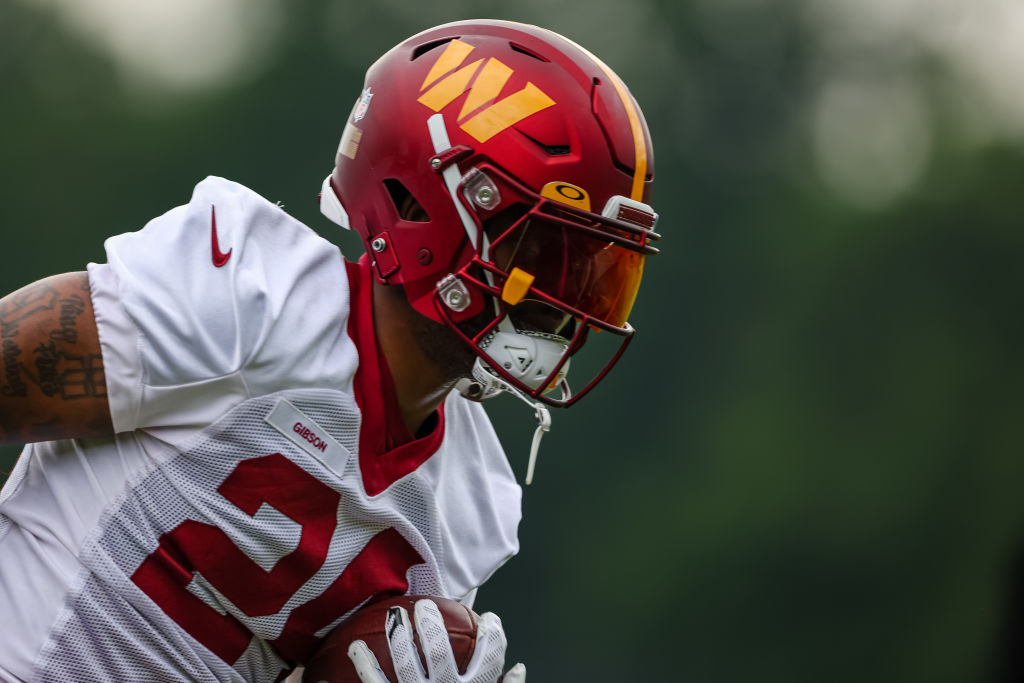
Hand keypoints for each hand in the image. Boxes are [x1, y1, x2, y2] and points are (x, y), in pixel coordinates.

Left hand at [347, 599, 525, 682]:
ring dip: (399, 636)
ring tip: (395, 615)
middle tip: (425, 606)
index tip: (489, 617)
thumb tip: (518, 668)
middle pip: (442, 652)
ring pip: (408, 664)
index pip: (489, 658)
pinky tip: (354, 648)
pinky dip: (364, 665)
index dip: (492, 635)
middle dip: (432, 625)